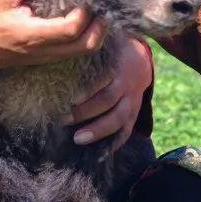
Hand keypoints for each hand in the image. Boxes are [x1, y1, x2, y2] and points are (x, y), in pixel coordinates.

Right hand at [0, 0, 107, 77]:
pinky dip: (88, 36)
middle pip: (87, 45)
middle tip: (103, 4)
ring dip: (97, 31)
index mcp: (33, 35)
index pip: (70, 30)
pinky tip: (88, 19)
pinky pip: (77, 50)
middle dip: (101, 25)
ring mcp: (50, 56)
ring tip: (98, 10)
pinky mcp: (51, 57)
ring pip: (85, 50)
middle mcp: (46, 50)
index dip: (84, 14)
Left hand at [63, 36, 152, 151]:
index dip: (88, 91)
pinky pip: (126, 131)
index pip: (103, 80)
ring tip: (77, 139)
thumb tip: (60, 50)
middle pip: (107, 101)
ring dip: (98, 130)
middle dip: (85, 112)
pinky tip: (99, 155)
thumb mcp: (104, 47)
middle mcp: (125, 85)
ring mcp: (132, 101)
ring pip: (118, 119)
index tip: (70, 98)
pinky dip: (114, 144)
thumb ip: (87, 51)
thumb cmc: (111, 53)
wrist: (140, 60)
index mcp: (116, 67)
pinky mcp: (134, 114)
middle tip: (63, 119)